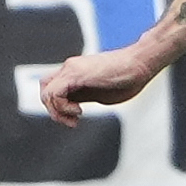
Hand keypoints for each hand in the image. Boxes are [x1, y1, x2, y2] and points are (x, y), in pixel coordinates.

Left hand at [38, 39, 158, 124]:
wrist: (141, 63)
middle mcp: (69, 69)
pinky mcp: (76, 73)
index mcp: (74, 74)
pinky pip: (55, 92)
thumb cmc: (129, 78)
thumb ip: (84, 97)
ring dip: (57, 111)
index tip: (75, 117)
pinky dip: (61, 106)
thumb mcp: (101, 93)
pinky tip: (78, 111)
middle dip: (53, 110)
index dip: (58, 106)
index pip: (52, 89)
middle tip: (71, 121)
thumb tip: (73, 107)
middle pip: (44, 89)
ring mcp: (71, 69)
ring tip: (76, 117)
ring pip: (46, 91)